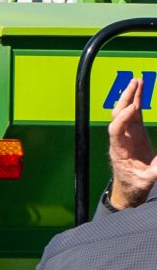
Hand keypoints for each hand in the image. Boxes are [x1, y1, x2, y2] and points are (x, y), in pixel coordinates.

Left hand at [112, 75, 154, 211]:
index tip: (133, 108)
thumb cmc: (134, 185)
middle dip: (125, 99)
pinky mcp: (134, 133)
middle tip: (134, 83)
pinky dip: (138, 101)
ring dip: (130, 96)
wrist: (129, 188)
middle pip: (117, 115)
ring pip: (125, 112)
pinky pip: (135, 114)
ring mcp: (127, 134)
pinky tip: (142, 88)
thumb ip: (155, 171)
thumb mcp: (146, 181)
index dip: (122, 118)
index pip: (116, 130)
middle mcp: (120, 139)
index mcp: (119, 150)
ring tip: (138, 80)